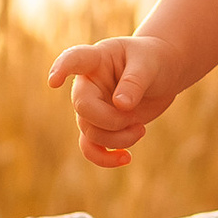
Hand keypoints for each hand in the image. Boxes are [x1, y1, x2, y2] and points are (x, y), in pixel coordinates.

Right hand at [46, 32, 182, 168]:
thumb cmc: (154, 60)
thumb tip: (121, 105)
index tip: (53, 82)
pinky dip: (106, 158)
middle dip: (110, 120)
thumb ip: (134, 82)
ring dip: (117, 139)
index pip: (74, 59)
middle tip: (136, 119)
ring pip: (90, 132)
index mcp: (96, 60)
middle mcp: (88, 84)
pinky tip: (125, 158)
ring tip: (141, 129)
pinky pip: (91, 148)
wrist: (164, 74)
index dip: (61, 69)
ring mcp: (93, 106)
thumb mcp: (148, 65)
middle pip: (83, 108)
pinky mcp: (102, 126)